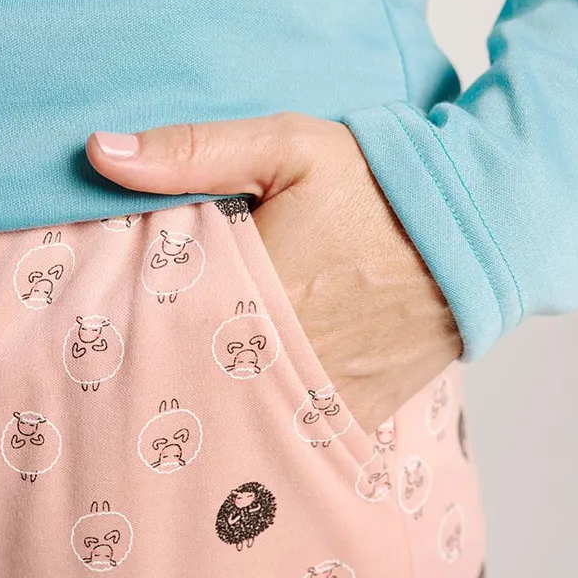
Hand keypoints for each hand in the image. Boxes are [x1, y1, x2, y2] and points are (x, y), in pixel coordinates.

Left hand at [85, 114, 461, 431]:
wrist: (478, 232)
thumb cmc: (380, 183)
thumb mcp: (287, 145)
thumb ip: (191, 151)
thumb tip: (98, 151)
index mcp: (257, 292)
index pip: (157, 325)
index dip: (127, 324)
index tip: (106, 317)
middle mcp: (286, 358)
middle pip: (190, 379)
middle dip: (163, 366)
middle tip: (141, 348)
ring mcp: (323, 396)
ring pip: (237, 415)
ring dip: (212, 397)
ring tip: (194, 371)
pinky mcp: (355, 415)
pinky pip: (290, 432)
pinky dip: (263, 417)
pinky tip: (245, 393)